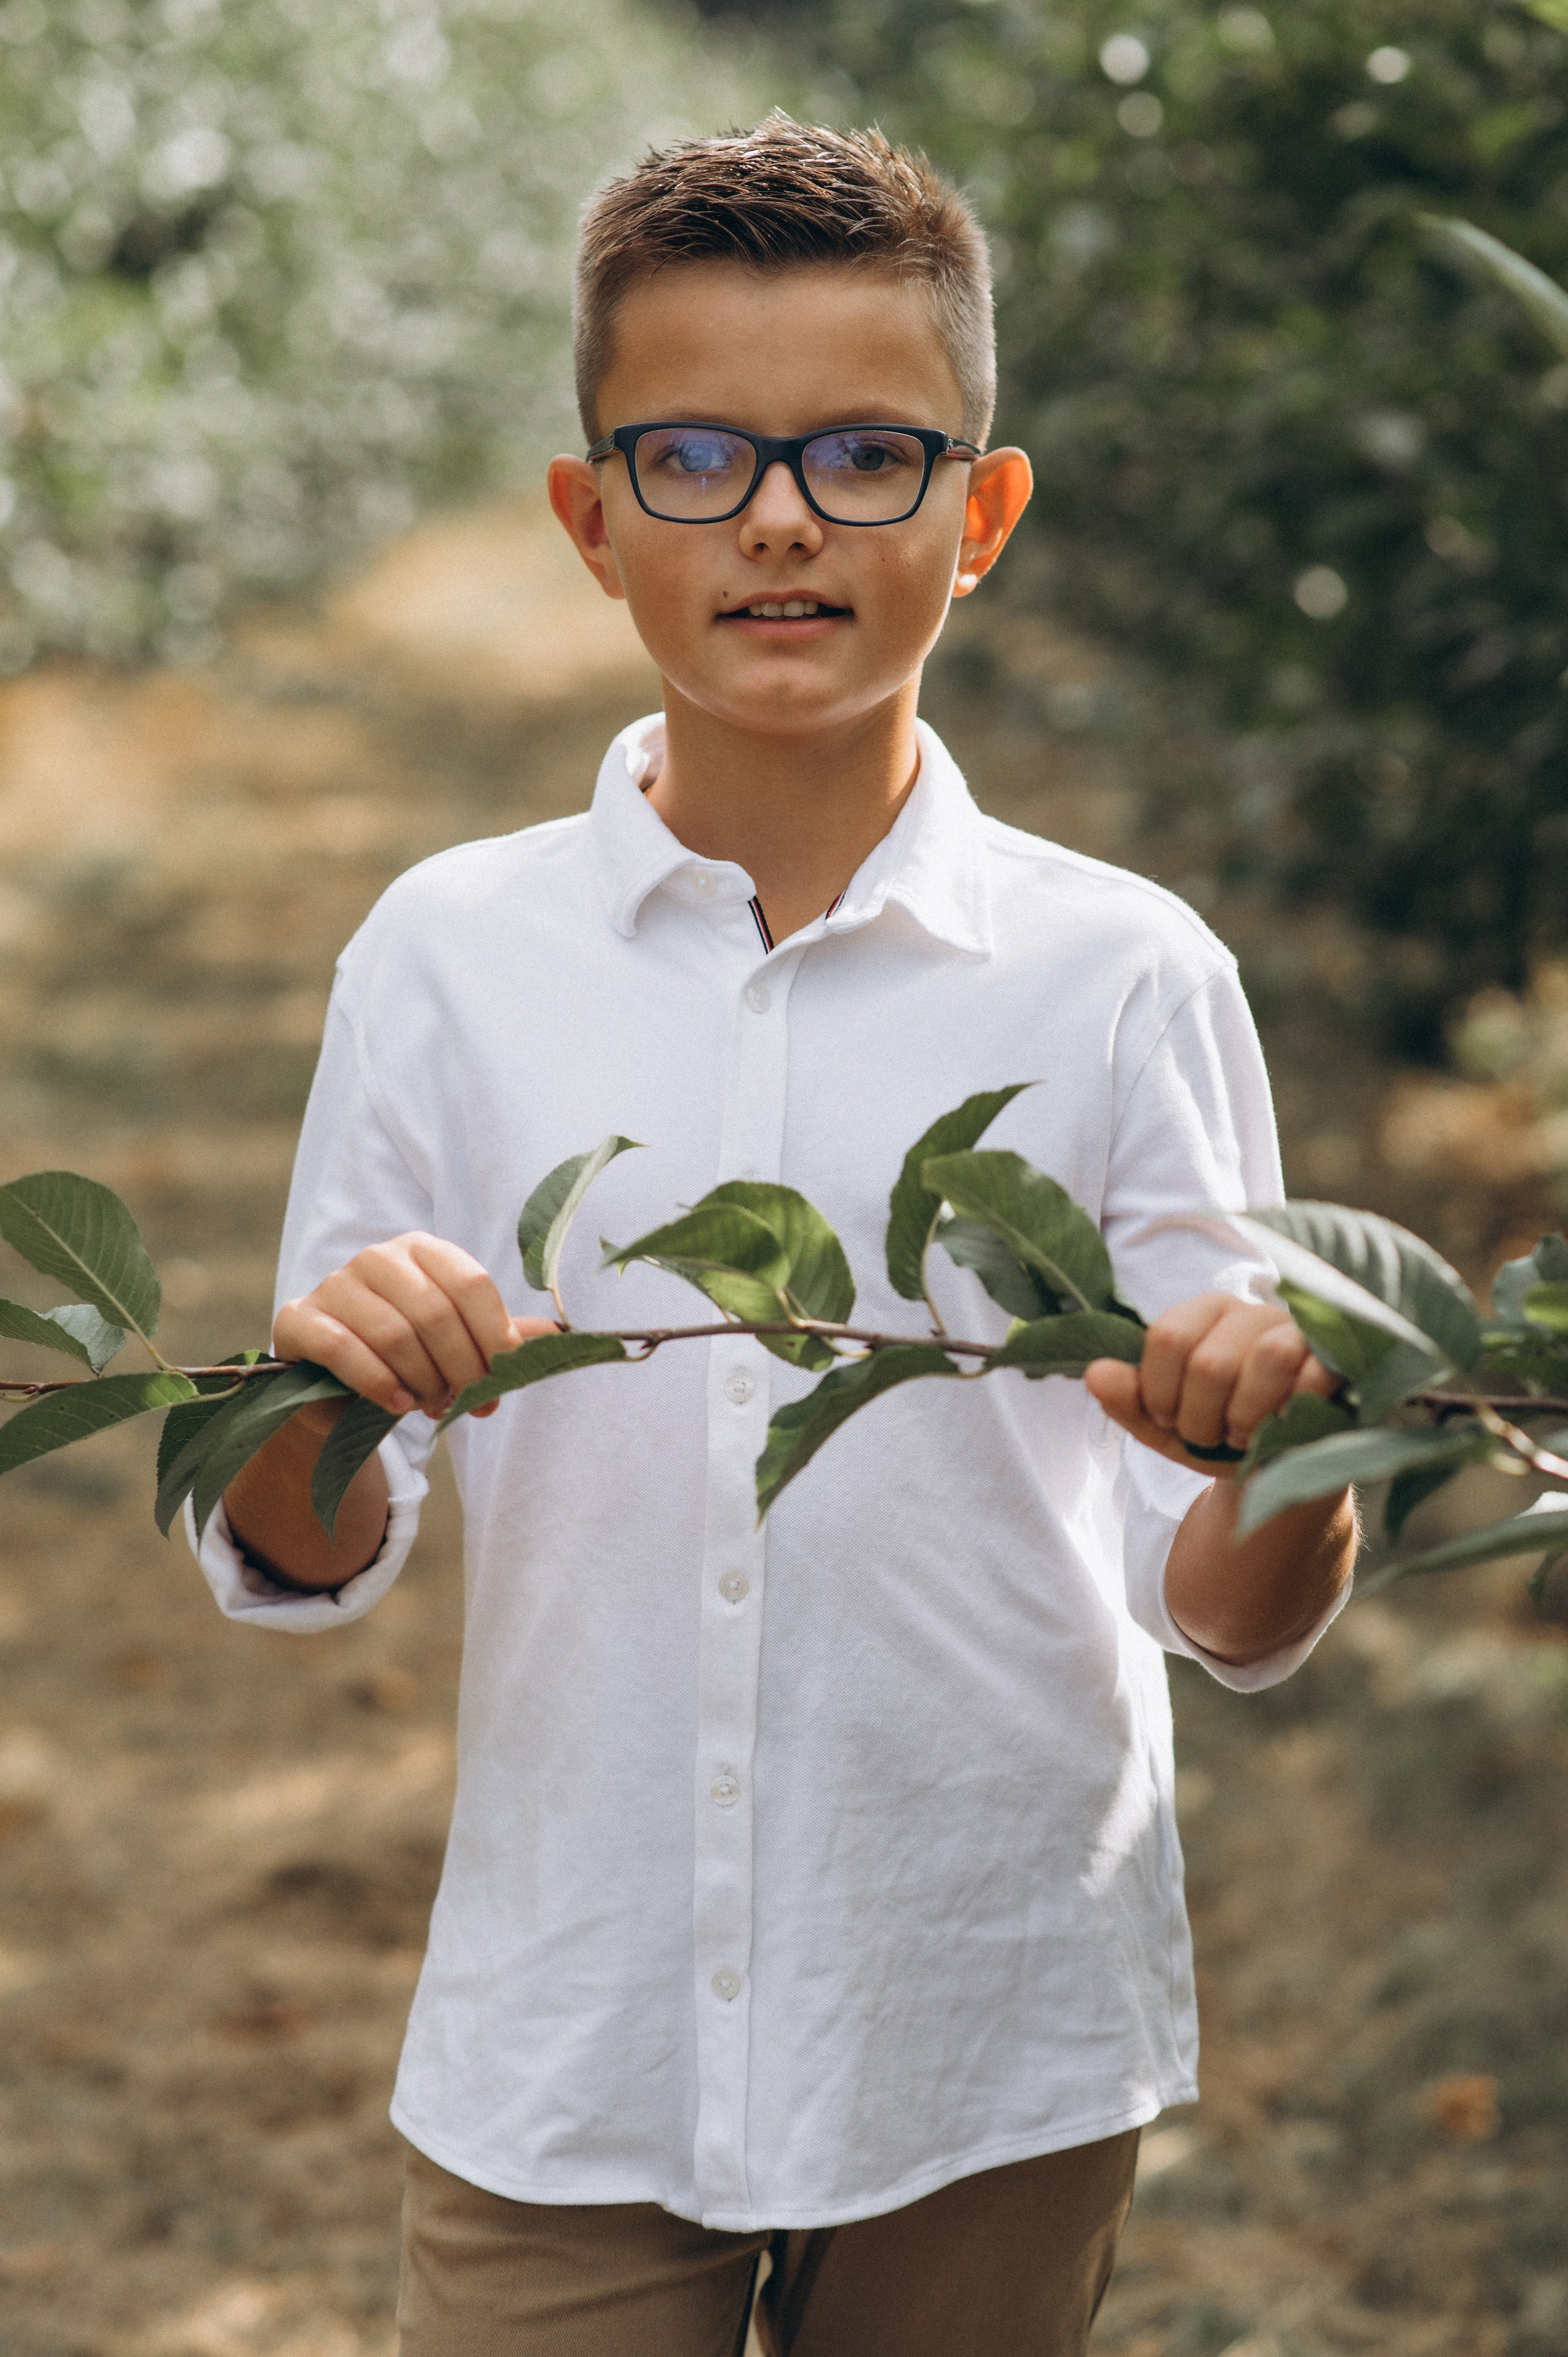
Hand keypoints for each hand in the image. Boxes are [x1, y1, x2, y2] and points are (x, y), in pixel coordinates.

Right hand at [273, 1233, 555, 1420]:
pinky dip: (379, 1383)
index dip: (495, 1336)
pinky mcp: (299, 1319)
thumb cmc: (406, 1358)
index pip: (472, 1283)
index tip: (505, 1377)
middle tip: (470, 1404)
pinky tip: (398, 1405)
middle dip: (462, 1368)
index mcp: (422, 1249)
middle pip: (437, 1312)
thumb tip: (561, 1333)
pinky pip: (345, 1350)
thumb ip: (501, 1337)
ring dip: (423, 1381)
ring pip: (395, 1334)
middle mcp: (377, 1257)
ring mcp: (335, 1284)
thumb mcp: (458, 1345)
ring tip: (432, 1406)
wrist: (333, 1388)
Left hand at [1084, 1293, 1336, 1474]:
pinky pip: (1315, 1375)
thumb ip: (1128, 1401)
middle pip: (1211, 1360)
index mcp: (1203, 1314)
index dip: (1159, 1392)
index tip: (1166, 1418)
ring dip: (1245, 1417)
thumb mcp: (1164, 1427)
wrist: (1277, 1471)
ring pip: (1267, 1357)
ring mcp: (1298, 1332)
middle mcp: (1250, 1311)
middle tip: (1208, 1437)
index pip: (1167, 1337)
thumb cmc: (1218, 1436)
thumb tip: (1094, 1374)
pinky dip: (1288, 1415)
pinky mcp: (1337, 1361)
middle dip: (1201, 1419)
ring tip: (1240, 1436)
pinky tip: (1278, 1431)